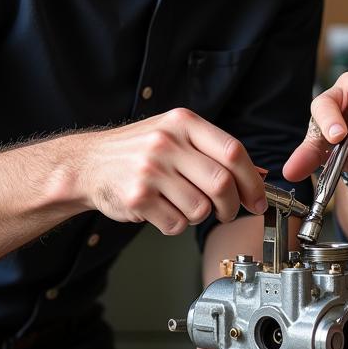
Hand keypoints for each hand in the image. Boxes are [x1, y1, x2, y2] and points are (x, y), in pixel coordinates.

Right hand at [75, 109, 266, 235]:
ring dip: (199, 216)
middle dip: (231, 206)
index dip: (252, 180)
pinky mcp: (137, 197)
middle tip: (227, 212)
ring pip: (200, 208)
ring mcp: (150, 170)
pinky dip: (176, 225)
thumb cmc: (138, 151)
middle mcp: (167, 142)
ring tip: (184, 206)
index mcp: (183, 123)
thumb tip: (259, 175)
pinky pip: (176, 224)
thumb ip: (215, 152)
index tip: (258, 199)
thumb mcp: (177, 136)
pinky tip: (164, 211)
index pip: (233, 152)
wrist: (88, 163)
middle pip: (221, 183)